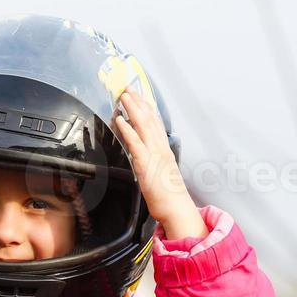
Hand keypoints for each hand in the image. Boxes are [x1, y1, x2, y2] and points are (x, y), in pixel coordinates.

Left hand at [112, 87, 204, 240]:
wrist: (175, 208)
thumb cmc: (169, 195)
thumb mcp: (163, 173)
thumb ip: (155, 162)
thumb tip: (147, 158)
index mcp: (164, 150)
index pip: (156, 123)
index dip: (148, 107)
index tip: (141, 96)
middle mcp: (160, 148)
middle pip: (149, 119)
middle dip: (139, 102)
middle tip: (129, 88)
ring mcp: (154, 154)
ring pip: (143, 125)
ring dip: (132, 109)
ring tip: (123, 96)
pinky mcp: (146, 163)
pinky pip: (135, 142)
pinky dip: (127, 129)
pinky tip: (120, 119)